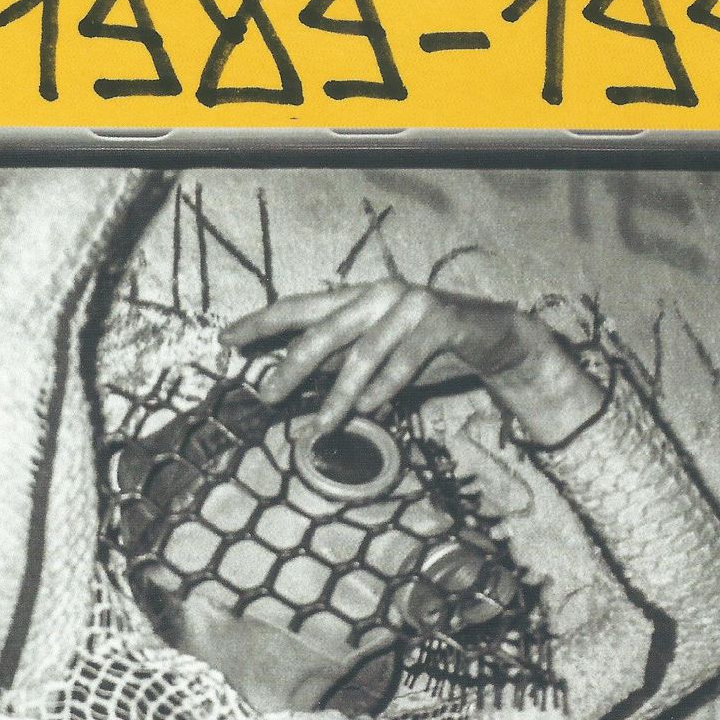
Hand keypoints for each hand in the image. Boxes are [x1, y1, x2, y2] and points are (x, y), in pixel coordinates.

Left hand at [222, 280, 598, 437]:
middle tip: (266, 394)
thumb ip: (340, 362)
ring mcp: (409, 306)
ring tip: (320, 424)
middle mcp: (378, 295)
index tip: (226, 341)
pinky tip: (369, 410)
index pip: (299, 307)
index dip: (261, 323)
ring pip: (363, 353)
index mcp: (357, 297)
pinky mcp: (439, 323)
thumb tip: (294, 380)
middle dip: (290, 364)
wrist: (493, 337)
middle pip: (322, 329)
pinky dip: (385, 389)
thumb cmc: (428, 348)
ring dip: (339, 393)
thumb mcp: (377, 355)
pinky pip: (403, 362)